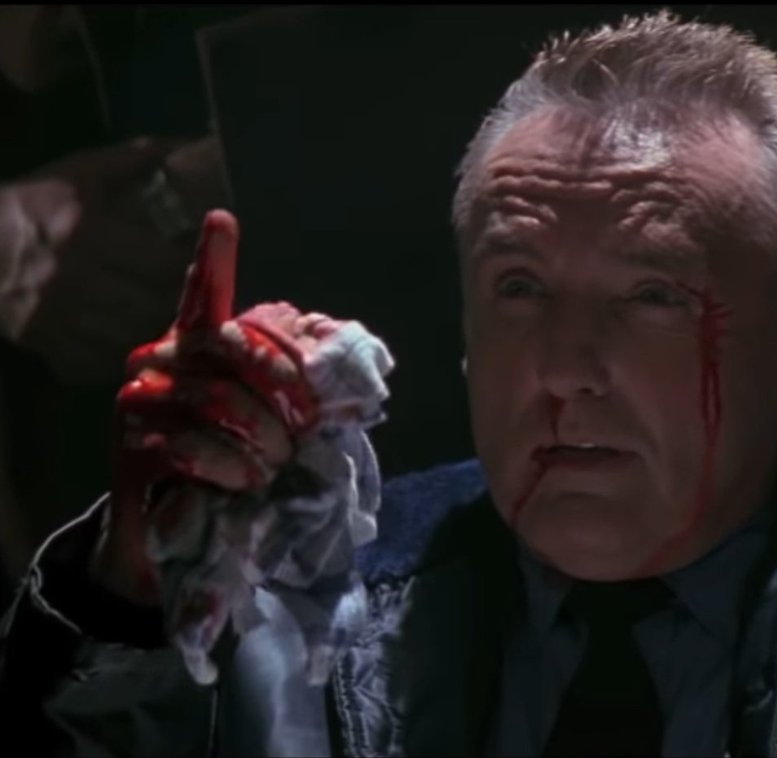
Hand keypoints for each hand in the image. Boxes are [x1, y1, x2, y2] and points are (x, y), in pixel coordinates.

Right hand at [0, 136, 223, 382]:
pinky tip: (129, 335)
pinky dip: (122, 351)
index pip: (161, 261)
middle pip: (152, 302)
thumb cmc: (27, 206)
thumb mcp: (75, 174)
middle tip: (186, 292)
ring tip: (164, 313)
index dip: (186, 264)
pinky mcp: (47, 343)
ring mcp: (60, 316)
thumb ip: (129, 161)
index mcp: (88, 235)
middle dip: (175, 298)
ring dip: (154, 327)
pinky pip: (100, 359)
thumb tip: (179, 146)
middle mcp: (76, 279)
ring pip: (131, 334)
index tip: (194, 260)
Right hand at [93, 210, 317, 604]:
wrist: (178, 529)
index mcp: (199, 348)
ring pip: (216, 401)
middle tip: (300, 434)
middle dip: (281, 394)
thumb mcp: (275, 423)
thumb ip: (296, 391)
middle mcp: (162, 360)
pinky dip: (228, 468)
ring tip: (270, 467)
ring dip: (260, 442)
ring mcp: (140, 400)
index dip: (214, 261)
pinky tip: (238, 484)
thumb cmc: (235, 465)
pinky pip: (190, 444)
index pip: (206, 296)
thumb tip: (351, 367)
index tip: (222, 221)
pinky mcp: (130, 445)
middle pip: (232, 348)